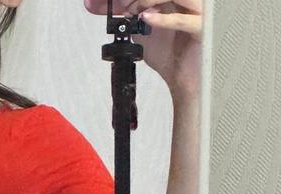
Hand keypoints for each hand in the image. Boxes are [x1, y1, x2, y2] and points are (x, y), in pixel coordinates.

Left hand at [84, 0, 203, 99]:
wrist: (182, 79)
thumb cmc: (170, 54)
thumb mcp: (143, 33)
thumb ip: (129, 18)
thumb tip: (104, 7)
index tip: (94, 3)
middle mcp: (187, 1)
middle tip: (115, 5)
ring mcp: (198, 12)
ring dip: (147, 1)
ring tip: (132, 12)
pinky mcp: (203, 29)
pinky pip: (186, 20)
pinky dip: (164, 19)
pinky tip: (146, 18)